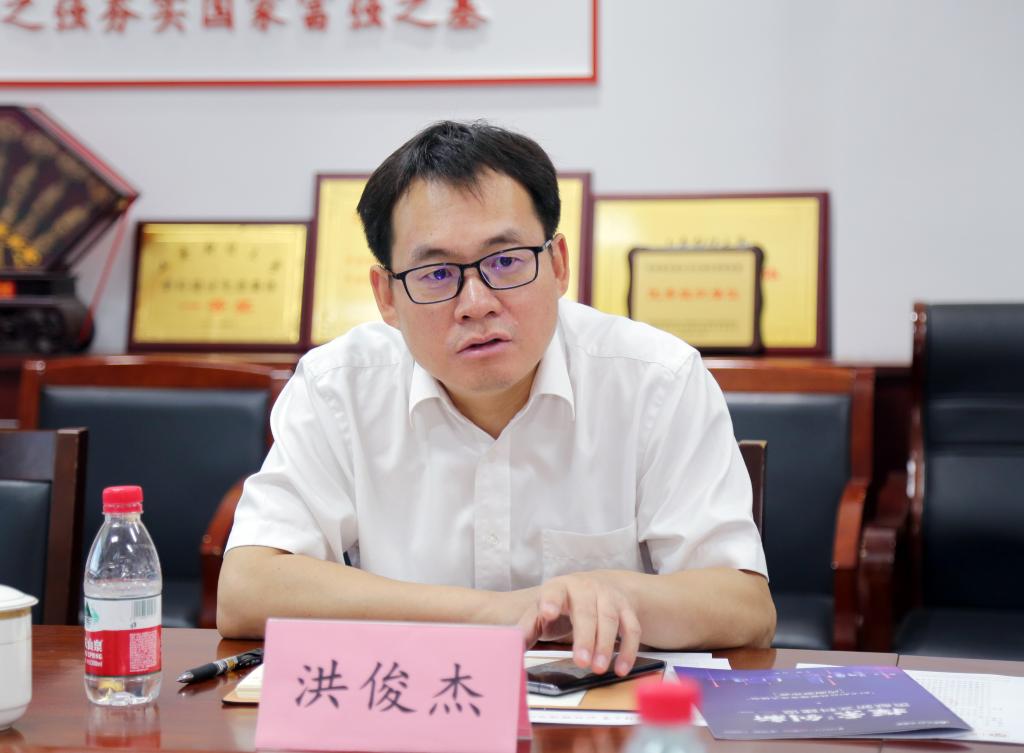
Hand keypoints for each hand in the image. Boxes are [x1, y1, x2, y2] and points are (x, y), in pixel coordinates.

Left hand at [517, 572, 641, 676]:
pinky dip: (629, 650)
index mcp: (560, 587)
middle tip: (581, 662)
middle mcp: (586, 588)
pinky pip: (632, 629)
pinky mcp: (627, 608)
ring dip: (606, 645)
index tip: (547, 613)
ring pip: (610, 619)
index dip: (551, 601)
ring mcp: (609, 596)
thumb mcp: (542, 610)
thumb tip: (513, 644)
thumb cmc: (564, 603)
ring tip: (598, 669)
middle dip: (585, 637)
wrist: (597, 585)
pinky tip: (621, 669)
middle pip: (586, 611)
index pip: (554, 591)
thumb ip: (529, 627)